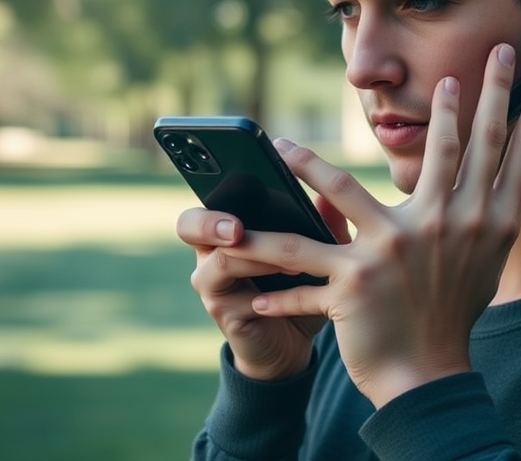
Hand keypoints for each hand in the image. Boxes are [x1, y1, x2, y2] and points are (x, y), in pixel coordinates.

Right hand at [176, 197, 350, 380]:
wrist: (292, 342)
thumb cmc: (300, 288)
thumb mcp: (317, 254)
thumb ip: (323, 227)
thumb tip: (331, 198)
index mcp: (228, 227)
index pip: (208, 197)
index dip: (217, 184)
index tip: (249, 180)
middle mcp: (210, 251)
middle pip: (189, 225)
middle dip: (211, 222)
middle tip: (238, 228)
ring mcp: (210, 283)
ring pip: (220, 261)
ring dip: (257, 258)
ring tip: (293, 261)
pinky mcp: (221, 311)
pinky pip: (235, 296)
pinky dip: (265, 292)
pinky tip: (291, 292)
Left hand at [224, 44, 520, 405]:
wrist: (429, 374)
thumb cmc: (452, 308)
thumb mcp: (483, 254)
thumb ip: (482, 205)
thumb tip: (495, 158)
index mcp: (484, 223)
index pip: (517, 152)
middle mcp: (448, 228)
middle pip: (458, 149)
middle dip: (469, 98)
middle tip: (475, 55)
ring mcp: (399, 250)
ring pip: (341, 191)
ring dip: (304, 165)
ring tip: (279, 145)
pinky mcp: (356, 280)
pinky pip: (300, 257)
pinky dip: (266, 252)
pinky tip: (232, 249)